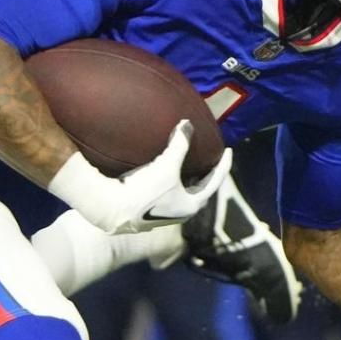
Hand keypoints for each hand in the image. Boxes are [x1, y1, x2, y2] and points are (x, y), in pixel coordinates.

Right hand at [50, 121, 231, 234]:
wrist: (112, 209)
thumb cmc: (145, 190)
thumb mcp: (166, 165)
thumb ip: (180, 144)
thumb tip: (187, 124)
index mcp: (192, 205)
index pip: (215, 181)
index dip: (223, 164)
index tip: (228, 151)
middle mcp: (181, 213)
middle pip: (200, 190)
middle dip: (205, 174)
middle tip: (209, 160)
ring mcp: (164, 215)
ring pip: (183, 194)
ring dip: (187, 180)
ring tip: (188, 166)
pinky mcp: (148, 213)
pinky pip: (168, 195)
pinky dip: (172, 183)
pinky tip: (164, 175)